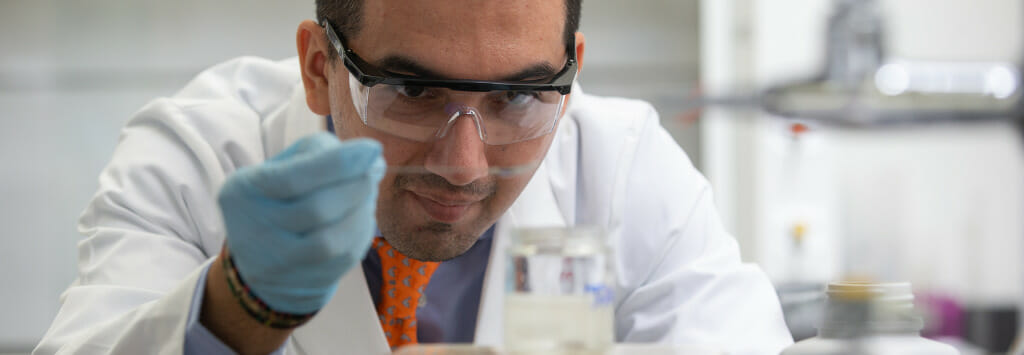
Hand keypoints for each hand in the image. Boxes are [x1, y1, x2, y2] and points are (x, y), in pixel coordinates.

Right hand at [217, 132, 384, 313]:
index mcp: (244, 191)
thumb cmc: (280, 195)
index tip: (372, 148)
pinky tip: (362, 215)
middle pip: (317, 210)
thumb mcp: (283, 164)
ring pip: (333, 242)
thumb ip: (320, 153)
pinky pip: (344, 259)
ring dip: (362, 211)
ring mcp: (277, 264)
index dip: (338, 164)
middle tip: (373, 169)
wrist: (261, 254)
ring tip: (368, 191)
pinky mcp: (301, 285)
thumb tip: (369, 158)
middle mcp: (254, 231)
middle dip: (357, 186)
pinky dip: (361, 232)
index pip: (293, 178)